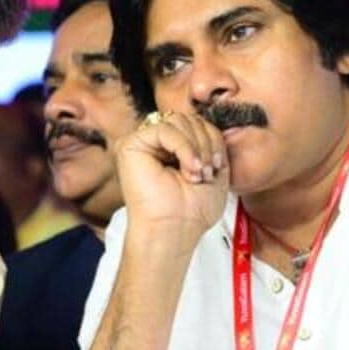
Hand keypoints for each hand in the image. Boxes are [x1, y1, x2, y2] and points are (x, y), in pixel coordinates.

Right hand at [116, 111, 228, 244]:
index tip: (218, 167)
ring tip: (197, 173)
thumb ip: (213, 142)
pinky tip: (189, 168)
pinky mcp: (131, 145)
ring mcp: (142, 143)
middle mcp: (155, 144)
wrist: (174, 230)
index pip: (197, 124)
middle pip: (188, 118)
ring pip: (178, 120)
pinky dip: (184, 147)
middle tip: (207, 172)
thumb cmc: (191, 211)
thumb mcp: (215, 170)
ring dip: (197, 146)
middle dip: (206, 142)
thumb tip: (210, 123)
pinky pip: (165, 128)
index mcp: (172, 149)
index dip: (212, 140)